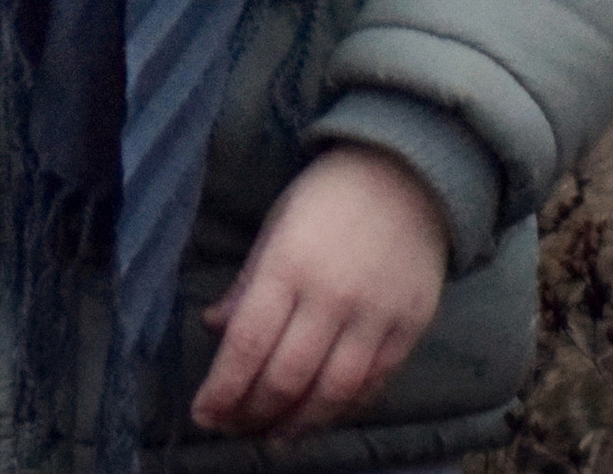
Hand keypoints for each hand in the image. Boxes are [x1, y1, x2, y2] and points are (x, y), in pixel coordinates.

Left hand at [189, 144, 447, 440]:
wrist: (408, 175)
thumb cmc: (328, 197)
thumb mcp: (276, 227)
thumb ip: (247, 284)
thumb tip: (214, 328)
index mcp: (288, 265)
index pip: (248, 344)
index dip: (223, 389)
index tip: (203, 414)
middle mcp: (331, 298)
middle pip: (286, 378)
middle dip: (252, 413)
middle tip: (232, 428)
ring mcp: (374, 317)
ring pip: (331, 394)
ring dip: (297, 425)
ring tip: (273, 436)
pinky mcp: (408, 330)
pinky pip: (372, 386)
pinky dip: (342, 410)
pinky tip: (320, 416)